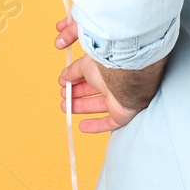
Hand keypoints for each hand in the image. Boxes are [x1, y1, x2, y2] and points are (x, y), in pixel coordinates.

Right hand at [55, 17, 165, 133]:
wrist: (126, 74)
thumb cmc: (109, 63)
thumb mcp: (85, 64)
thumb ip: (74, 71)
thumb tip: (65, 76)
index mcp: (109, 66)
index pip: (91, 74)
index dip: (76, 79)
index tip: (63, 82)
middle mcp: (115, 81)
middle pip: (94, 90)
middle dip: (77, 93)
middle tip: (64, 96)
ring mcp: (119, 97)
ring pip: (98, 105)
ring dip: (82, 107)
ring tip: (66, 107)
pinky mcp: (123, 113)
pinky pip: (109, 122)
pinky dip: (96, 125)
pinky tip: (82, 126)